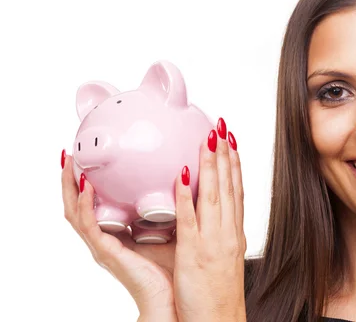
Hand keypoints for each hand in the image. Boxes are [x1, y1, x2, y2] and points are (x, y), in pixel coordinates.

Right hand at [61, 152, 177, 320]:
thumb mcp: (171, 228)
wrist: (172, 301)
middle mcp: (107, 238)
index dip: (89, 181)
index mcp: (118, 233)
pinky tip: (88, 187)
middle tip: (69, 153)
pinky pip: (90, 227)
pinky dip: (86, 206)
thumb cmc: (172, 268)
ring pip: (76, 213)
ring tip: (69, 162)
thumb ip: (172, 206)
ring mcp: (103, 246)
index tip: (87, 156)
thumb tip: (187, 175)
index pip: (96, 203)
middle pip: (79, 205)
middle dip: (70, 179)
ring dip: (70, 187)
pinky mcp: (107, 253)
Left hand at [173, 118, 246, 321]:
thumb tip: (213, 220)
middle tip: (221, 127)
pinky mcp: (194, 253)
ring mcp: (213, 241)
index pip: (236, 190)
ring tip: (208, 139)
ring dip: (211, 165)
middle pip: (229, 186)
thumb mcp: (223, 259)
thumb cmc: (219, 296)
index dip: (235, 163)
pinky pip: (190, 220)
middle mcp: (227, 232)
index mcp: (233, 233)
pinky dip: (187, 196)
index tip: (231, 140)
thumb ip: (218, 236)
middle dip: (225, 154)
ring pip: (214, 196)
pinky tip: (182, 176)